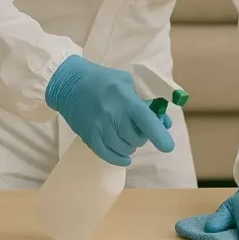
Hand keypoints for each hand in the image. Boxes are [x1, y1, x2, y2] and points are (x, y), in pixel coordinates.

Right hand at [45, 55, 173, 165]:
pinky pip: (107, 154)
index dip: (159, 135)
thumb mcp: (130, 82)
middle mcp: (113, 114)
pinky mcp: (88, 135)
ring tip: (128, 138)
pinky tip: (125, 158)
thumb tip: (165, 122)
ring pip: (124, 148)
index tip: (168, 147)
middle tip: (138, 129)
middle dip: (143, 137)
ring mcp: (99, 126)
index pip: (146, 120)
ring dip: (131, 146)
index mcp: (126, 99)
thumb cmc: (105, 80)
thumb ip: (149, 101)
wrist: (70, 83)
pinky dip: (119, 159)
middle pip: (137, 138)